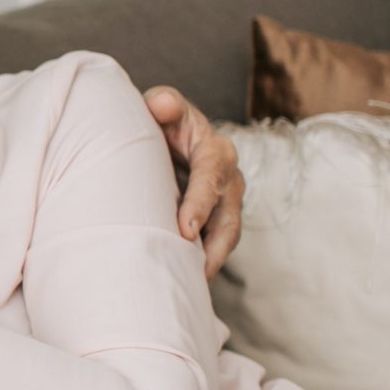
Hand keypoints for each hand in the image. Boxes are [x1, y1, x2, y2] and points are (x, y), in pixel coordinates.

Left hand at [143, 87, 244, 278]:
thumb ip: (162, 103)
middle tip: (194, 270)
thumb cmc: (161, 120)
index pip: (211, 178)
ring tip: (192, 286)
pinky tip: (186, 284)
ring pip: (226, 237)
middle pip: (228, 217)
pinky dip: (204, 264)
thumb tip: (162, 105)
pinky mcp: (216, 220)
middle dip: (213, 245)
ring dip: (212, 262)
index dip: (200, 203)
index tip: (185, 228)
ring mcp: (226, 203)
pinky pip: (215, 246)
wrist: (167, 136)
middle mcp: (228, 179)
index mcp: (215, 150)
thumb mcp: (161, 105)